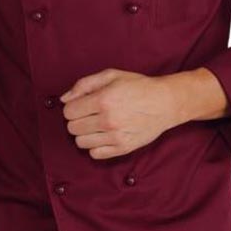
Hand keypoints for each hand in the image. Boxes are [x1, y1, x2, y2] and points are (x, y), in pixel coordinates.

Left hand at [59, 68, 180, 159]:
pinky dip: (95, 146)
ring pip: (81, 143)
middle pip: (72, 128)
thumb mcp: (111, 75)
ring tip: (97, 124)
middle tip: (90, 114)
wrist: (165, 102)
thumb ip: (84, 84)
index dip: (72, 107)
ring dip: (85, 134)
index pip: (69, 112)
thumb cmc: (138, 86)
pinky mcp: (123, 148)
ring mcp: (115, 136)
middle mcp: (108, 120)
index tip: (81, 104)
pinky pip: (94, 154)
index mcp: (103, 100)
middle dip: (77, 120)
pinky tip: (104, 135)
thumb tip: (64, 99)